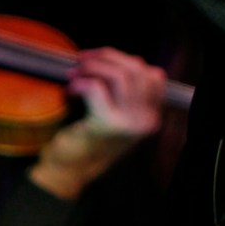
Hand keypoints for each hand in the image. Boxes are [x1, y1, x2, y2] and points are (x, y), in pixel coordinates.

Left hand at [32, 48, 172, 198]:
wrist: (71, 169)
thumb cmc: (90, 139)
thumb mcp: (118, 115)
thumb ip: (127, 92)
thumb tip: (114, 59)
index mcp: (152, 116)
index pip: (154, 76)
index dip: (126, 60)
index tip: (101, 58)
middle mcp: (148, 119)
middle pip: (137, 69)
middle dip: (107, 57)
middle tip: (82, 61)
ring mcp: (131, 122)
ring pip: (119, 75)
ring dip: (92, 67)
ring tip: (75, 73)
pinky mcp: (108, 124)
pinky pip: (96, 88)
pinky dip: (80, 83)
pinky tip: (70, 90)